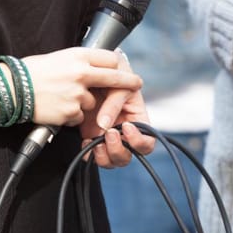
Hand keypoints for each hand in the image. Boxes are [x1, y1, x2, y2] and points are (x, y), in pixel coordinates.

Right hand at [21, 47, 142, 125]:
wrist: (12, 89)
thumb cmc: (32, 72)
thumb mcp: (59, 57)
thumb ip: (80, 62)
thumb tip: (97, 65)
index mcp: (78, 57)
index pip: (110, 59)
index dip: (117, 66)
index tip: (124, 69)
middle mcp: (82, 74)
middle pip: (114, 79)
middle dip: (128, 82)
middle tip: (137, 84)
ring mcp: (78, 95)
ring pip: (93, 103)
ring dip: (83, 103)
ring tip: (61, 97)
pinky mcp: (71, 112)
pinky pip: (79, 116)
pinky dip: (71, 115)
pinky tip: (57, 107)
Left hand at [79, 49, 153, 167]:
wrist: (90, 71)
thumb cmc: (112, 75)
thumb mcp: (119, 84)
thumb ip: (114, 104)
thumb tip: (104, 127)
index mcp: (138, 121)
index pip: (147, 143)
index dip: (139, 141)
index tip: (126, 127)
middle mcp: (124, 134)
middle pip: (128, 157)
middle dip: (118, 150)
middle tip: (109, 134)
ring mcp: (107, 138)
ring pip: (110, 161)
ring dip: (104, 155)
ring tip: (94, 141)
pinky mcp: (91, 138)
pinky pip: (92, 156)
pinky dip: (89, 153)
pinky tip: (85, 141)